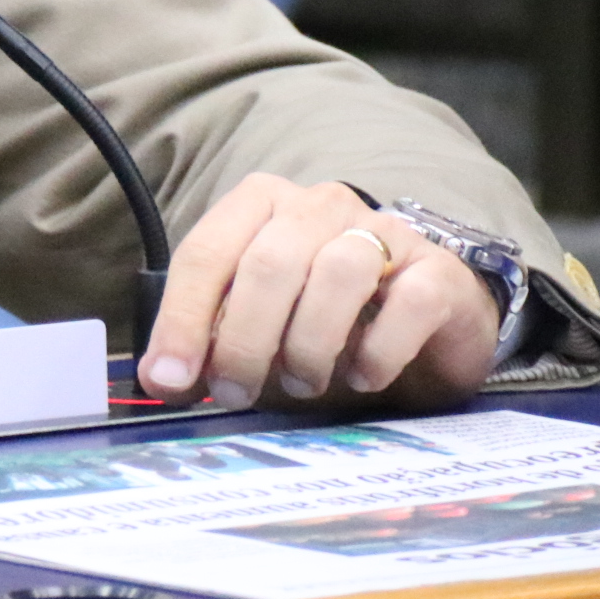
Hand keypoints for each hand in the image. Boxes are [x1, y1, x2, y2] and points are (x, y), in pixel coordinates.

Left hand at [137, 175, 501, 414]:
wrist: (428, 329)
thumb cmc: (328, 326)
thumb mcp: (257, 331)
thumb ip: (209, 343)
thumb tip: (160, 377)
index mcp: (261, 206)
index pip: (206, 252)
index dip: (181, 318)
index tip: (170, 378)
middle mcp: (319, 207)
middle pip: (268, 264)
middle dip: (242, 339)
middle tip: (235, 392)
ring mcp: (386, 232)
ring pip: (337, 272)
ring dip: (309, 344)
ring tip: (301, 384)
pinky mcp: (439, 271)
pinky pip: (409, 302)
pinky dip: (380, 350)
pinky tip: (364, 377)